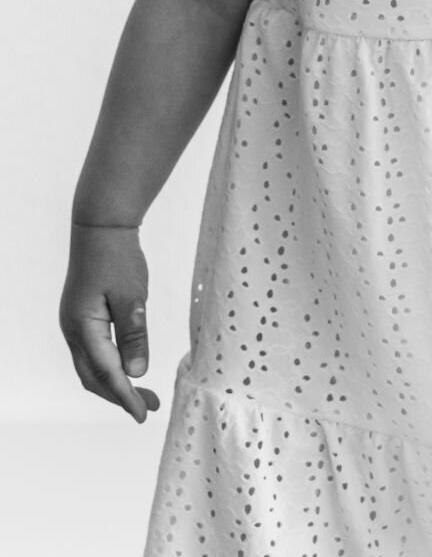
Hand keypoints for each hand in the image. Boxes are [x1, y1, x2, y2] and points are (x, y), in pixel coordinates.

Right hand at [59, 224, 160, 422]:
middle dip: (120, 396)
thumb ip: (134, 334)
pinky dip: (109, 367)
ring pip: (91, 368)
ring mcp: (73, 325)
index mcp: (82, 327)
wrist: (100, 227)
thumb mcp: (132, 295)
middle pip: (93, 378)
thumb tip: (137, 373)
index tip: (143, 414)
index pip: (106, 373)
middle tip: (150, 407)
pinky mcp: (80, 318)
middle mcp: (72, 331)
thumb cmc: (117, 257)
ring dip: (115, 383)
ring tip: (144, 393)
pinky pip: (92, 353)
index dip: (126, 396)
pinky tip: (128, 369)